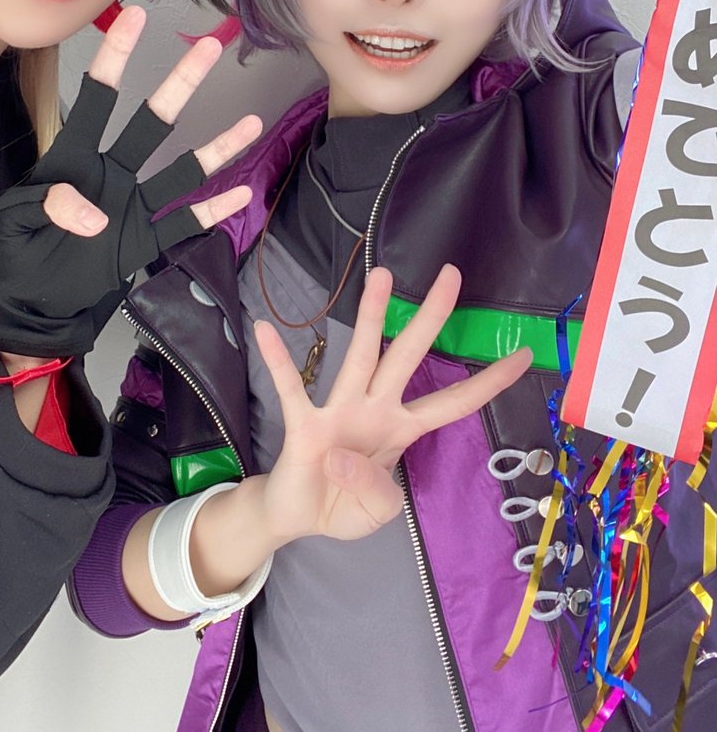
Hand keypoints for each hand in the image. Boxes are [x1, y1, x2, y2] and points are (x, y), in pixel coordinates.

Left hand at [0, 6, 260, 357]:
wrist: (28, 308)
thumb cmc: (12, 258)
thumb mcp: (12, 226)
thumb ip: (50, 207)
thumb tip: (98, 214)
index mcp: (71, 160)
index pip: (96, 100)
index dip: (114, 58)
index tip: (132, 18)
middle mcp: (110, 174)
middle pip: (151, 122)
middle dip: (180, 85)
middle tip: (211, 48)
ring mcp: (131, 207)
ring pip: (179, 171)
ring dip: (216, 148)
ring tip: (251, 123)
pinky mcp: (142, 243)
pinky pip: (183, 224)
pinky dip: (211, 211)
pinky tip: (240, 195)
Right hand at [256, 265, 531, 545]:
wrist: (297, 517)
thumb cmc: (345, 506)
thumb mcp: (379, 513)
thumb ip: (376, 493)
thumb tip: (342, 456)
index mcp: (402, 428)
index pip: (454, 402)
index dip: (489, 382)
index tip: (525, 354)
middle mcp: (375, 408)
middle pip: (409, 356)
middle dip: (432, 317)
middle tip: (453, 273)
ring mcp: (339, 412)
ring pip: (361, 356)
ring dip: (370, 317)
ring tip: (382, 276)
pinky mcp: (304, 424)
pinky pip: (292, 388)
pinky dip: (279, 361)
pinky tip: (265, 329)